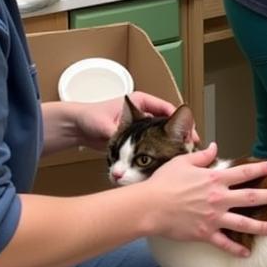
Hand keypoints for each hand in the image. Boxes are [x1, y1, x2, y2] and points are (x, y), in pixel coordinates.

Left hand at [70, 91, 199, 150]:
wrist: (76, 127)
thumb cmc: (89, 117)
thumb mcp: (104, 124)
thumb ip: (118, 133)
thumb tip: (131, 143)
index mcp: (140, 102)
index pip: (167, 109)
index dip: (180, 122)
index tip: (189, 134)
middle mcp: (143, 114)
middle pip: (168, 124)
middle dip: (180, 138)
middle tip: (190, 150)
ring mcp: (140, 128)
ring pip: (162, 137)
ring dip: (172, 148)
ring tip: (182, 159)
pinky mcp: (136, 141)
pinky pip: (152, 147)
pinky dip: (160, 155)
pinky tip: (166, 165)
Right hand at [145, 145, 266, 256]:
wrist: (150, 206)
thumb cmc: (163, 182)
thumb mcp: (182, 162)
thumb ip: (202, 156)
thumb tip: (214, 146)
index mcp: (214, 179)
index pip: (243, 172)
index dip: (259, 169)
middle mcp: (218, 198)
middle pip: (250, 197)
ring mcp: (213, 218)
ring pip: (244, 223)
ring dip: (261, 226)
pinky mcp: (205, 234)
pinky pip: (224, 244)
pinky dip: (236, 249)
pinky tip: (246, 253)